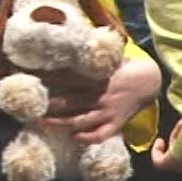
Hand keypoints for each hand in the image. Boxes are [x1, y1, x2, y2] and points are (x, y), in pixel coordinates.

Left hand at [41, 58, 160, 145]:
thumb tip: (72, 42)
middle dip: (49, 103)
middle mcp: (99, 95)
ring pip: (80, 120)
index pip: (67, 77)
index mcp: (96, 77)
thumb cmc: (124, 68)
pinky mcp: (116, 124)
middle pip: (69, 100)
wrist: (150, 81)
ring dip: (60, 122)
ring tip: (42, 122)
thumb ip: (91, 57)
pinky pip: (100, 134)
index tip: (31, 76)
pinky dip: (87, 137)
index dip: (48, 77)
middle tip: (30, 105)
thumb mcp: (108, 58)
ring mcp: (107, 111)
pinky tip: (73, 138)